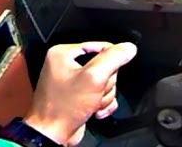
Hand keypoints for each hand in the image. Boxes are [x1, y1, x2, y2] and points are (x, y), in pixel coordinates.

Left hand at [23, 42, 137, 146]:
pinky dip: (101, 103)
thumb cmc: (63, 108)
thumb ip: (113, 59)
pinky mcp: (78, 95)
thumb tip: (128, 47)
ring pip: (104, 81)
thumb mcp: (93, 78)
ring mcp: (72, 81)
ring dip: (104, 96)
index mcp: (63, 53)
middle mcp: (66, 65)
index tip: (104, 76)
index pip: (102, 46)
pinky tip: (94, 110)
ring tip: (92, 103)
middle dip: (105, 83)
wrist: (53, 135)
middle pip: (104, 66)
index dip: (109, 62)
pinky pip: (100, 93)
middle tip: (94, 92)